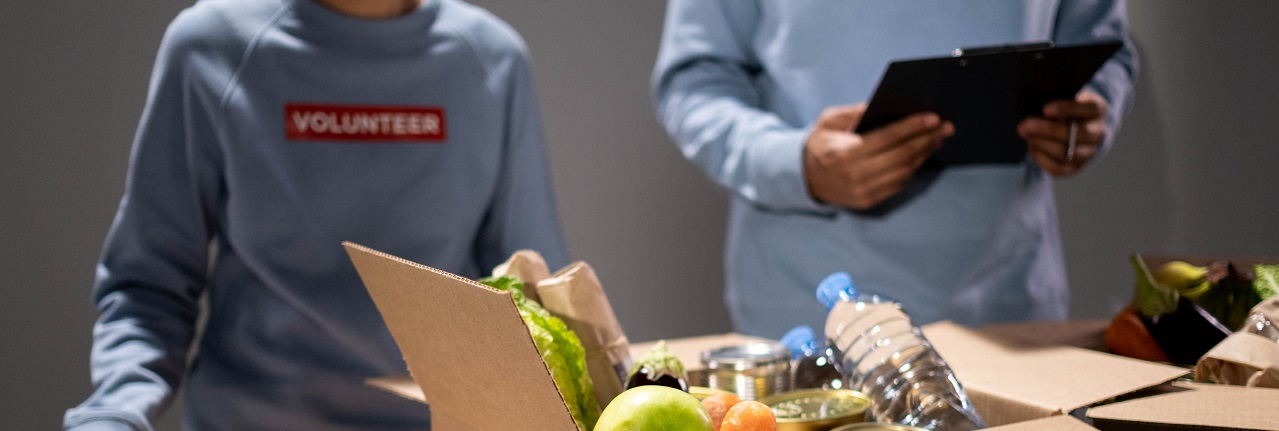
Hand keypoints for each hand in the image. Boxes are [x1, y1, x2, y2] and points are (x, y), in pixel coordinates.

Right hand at [803, 103, 953, 209]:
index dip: (912, 127)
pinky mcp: (868, 201)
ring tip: (937, 139)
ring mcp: (863, 191)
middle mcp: (855, 176)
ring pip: (904, 171)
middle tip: (945, 127)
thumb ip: (856, 112)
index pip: (887, 138)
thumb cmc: (820, 143)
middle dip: (926, 139)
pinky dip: (913, 168)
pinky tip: (922, 154)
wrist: (804, 176)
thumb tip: (889, 106)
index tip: (933, 117)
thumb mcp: (830, 121)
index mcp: (845, 153)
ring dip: (924, 154)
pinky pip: (898, 183)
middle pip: (901, 155)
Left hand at [1019, 91, 1108, 176]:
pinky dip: (1041, 159)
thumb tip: (1034, 111)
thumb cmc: (1065, 107)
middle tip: (1025, 125)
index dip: (1067, 109)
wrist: (1076, 124)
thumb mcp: (1065, 97)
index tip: (1045, 109)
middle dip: (1049, 130)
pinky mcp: (1076, 167)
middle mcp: (1098, 133)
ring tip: (1027, 136)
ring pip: (1068, 154)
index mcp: (1098, 110)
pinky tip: (1032, 148)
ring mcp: (1089, 152)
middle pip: (1080, 135)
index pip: (1090, 108)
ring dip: (1042, 145)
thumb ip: (1055, 101)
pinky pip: (1058, 169)